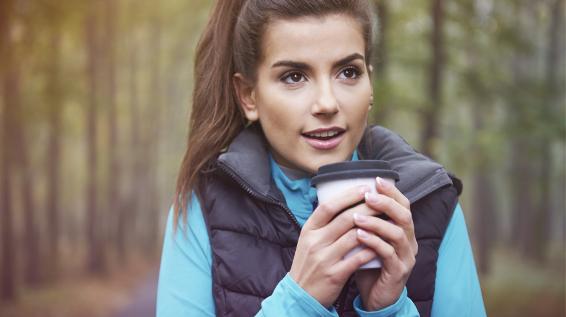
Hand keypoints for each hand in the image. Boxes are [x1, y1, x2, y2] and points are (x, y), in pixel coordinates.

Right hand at [289, 185, 377, 307]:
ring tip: (386, 220)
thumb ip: (323, 223)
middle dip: (367, 207)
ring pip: (354, 237)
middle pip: (345, 218)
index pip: (328, 206)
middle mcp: (315, 242)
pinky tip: (381, 244)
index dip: (348, 195)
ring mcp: (324, 259)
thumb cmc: (308, 263)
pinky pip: (358, 258)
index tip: (365, 188)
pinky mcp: (334, 274)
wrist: (300, 294)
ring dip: (373, 227)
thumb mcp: (308, 240)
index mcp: (308, 230)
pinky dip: (371, 249)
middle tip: (382, 201)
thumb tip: (343, 201)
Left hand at [353, 177, 417, 310]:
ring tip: (356, 217)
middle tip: (367, 195)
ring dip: (376, 222)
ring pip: (397, 233)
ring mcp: (406, 257)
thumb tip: (346, 196)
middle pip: (405, 215)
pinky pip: (388, 253)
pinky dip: (374, 242)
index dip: (392, 191)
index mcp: (403, 231)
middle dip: (386, 203)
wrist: (376, 298)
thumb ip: (365, 220)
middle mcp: (409, 241)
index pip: (404, 205)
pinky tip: (359, 236)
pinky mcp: (398, 272)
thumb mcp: (368, 239)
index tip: (376, 179)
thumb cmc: (369, 264)